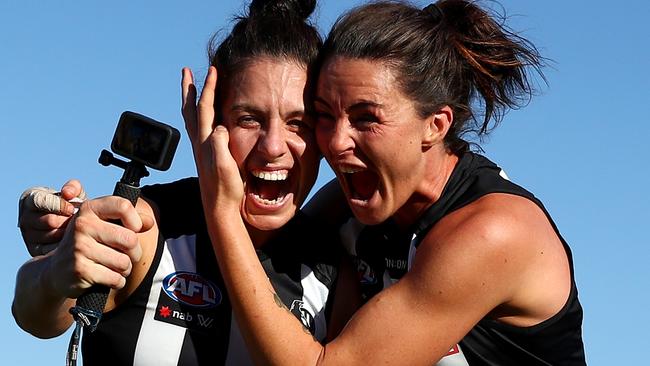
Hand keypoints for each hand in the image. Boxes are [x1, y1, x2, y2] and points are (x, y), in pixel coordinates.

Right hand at [18, 180, 86, 255]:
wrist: (69, 225)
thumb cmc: (71, 205)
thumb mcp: (74, 194)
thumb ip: (73, 187)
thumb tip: (67, 193)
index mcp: (30, 199)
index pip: (40, 201)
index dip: (60, 205)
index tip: (72, 209)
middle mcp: (25, 218)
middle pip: (48, 221)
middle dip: (67, 220)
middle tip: (78, 221)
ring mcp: (27, 235)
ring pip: (52, 235)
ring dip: (69, 233)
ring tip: (76, 229)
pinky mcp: (34, 250)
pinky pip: (52, 249)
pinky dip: (66, 245)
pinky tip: (73, 239)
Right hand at [45, 196, 151, 298]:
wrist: (56, 271)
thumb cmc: (88, 244)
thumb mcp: (103, 226)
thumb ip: (129, 221)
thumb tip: (149, 222)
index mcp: (89, 209)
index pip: (123, 206)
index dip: (136, 220)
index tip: (133, 229)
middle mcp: (82, 225)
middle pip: (130, 239)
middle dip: (135, 252)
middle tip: (126, 255)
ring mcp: (79, 248)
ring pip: (124, 261)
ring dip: (125, 269)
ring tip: (114, 267)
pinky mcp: (80, 270)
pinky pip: (116, 278)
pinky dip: (117, 281)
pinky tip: (107, 278)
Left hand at [181, 67, 243, 212]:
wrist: (219, 210)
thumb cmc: (226, 190)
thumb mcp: (226, 167)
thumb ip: (220, 147)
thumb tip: (220, 128)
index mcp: (205, 142)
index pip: (205, 109)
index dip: (209, 88)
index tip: (213, 70)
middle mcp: (200, 144)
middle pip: (191, 110)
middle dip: (189, 89)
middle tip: (185, 71)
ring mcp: (201, 150)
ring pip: (192, 119)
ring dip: (190, 100)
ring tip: (191, 89)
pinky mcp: (205, 157)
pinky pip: (198, 129)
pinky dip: (198, 116)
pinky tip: (203, 118)